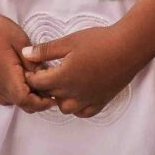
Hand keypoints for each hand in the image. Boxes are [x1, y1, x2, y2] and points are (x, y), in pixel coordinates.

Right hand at [0, 4, 51, 109]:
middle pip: (23, 105)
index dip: (44, 102)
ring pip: (15, 102)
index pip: (28, 102)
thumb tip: (45, 76)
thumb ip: (33, 62)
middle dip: (40, 100)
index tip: (56, 94)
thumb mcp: (19, 41)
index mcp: (8, 79)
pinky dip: (18, 92)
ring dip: (29, 96)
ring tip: (40, 80)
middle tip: (52, 85)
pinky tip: (24, 77)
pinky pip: (7, 96)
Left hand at [20, 23, 140, 117]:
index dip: (31, 75)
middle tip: (46, 72)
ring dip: (59, 98)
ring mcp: (88, 100)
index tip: (31, 68)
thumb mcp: (68, 42)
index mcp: (62, 78)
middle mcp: (73, 94)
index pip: (37, 83)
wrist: (128, 48)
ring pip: (65, 108)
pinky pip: (83, 112)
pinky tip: (78, 94)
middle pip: (49, 96)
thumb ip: (45, 50)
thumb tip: (26, 54)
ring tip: (62, 83)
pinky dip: (77, 106)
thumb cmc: (99, 42)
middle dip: (44, 86)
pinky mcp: (101, 102)